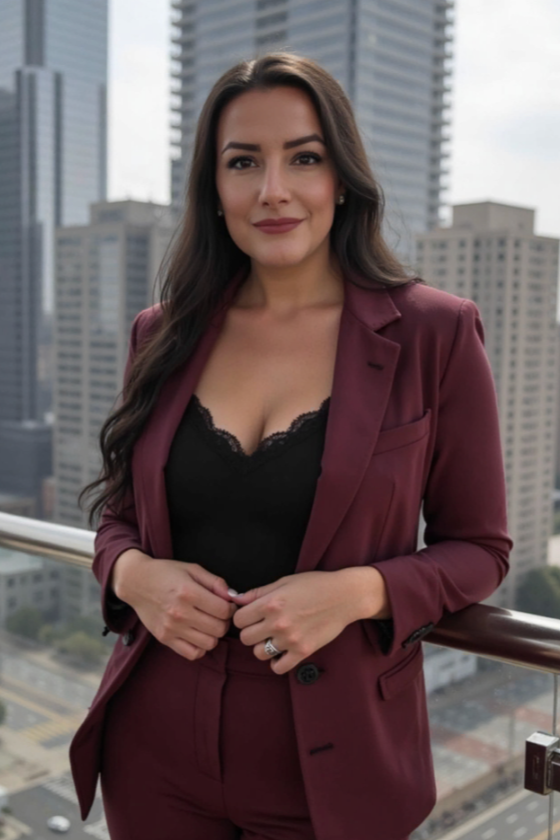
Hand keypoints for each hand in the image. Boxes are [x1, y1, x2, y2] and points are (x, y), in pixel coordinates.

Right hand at [111, 550, 237, 660]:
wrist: (136, 582)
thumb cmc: (166, 573)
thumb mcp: (192, 569)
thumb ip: (215, 582)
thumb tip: (233, 596)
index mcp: (188, 592)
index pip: (224, 610)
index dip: (231, 608)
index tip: (226, 604)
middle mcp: (180, 613)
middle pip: (219, 629)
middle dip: (224, 621)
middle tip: (218, 614)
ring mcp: (171, 628)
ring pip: (209, 644)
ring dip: (213, 635)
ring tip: (208, 623)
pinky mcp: (164, 639)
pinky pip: (192, 654)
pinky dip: (200, 647)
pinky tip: (198, 634)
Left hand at [229, 568, 384, 674]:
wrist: (344, 596)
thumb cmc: (314, 585)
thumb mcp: (284, 582)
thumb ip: (258, 592)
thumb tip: (235, 598)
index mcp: (271, 603)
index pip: (239, 619)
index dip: (243, 617)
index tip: (251, 616)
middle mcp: (278, 622)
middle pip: (245, 638)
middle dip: (251, 632)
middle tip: (262, 627)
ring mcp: (290, 639)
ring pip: (258, 654)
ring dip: (262, 647)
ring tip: (273, 638)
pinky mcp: (303, 651)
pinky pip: (278, 667)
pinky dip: (276, 662)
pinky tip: (281, 652)